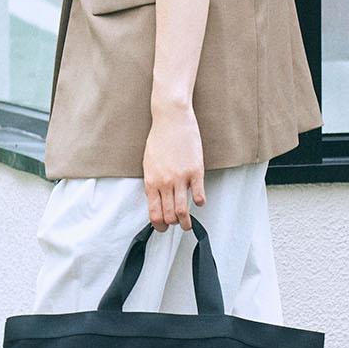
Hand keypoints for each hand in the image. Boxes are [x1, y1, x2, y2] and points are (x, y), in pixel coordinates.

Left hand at [143, 104, 205, 230]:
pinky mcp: (196, 171)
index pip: (154, 213)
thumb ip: (153, 182)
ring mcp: (181, 178)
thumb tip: (156, 199)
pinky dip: (200, 203)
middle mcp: (165, 183)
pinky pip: (199, 196)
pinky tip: (199, 200)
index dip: (159, 226)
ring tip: (188, 224)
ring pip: (183, 211)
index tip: (163, 228)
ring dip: (187, 222)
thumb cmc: (159, 139)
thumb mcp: (148, 163)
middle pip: (169, 216)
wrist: (171, 119)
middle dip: (173, 226)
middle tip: (178, 226)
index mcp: (151, 182)